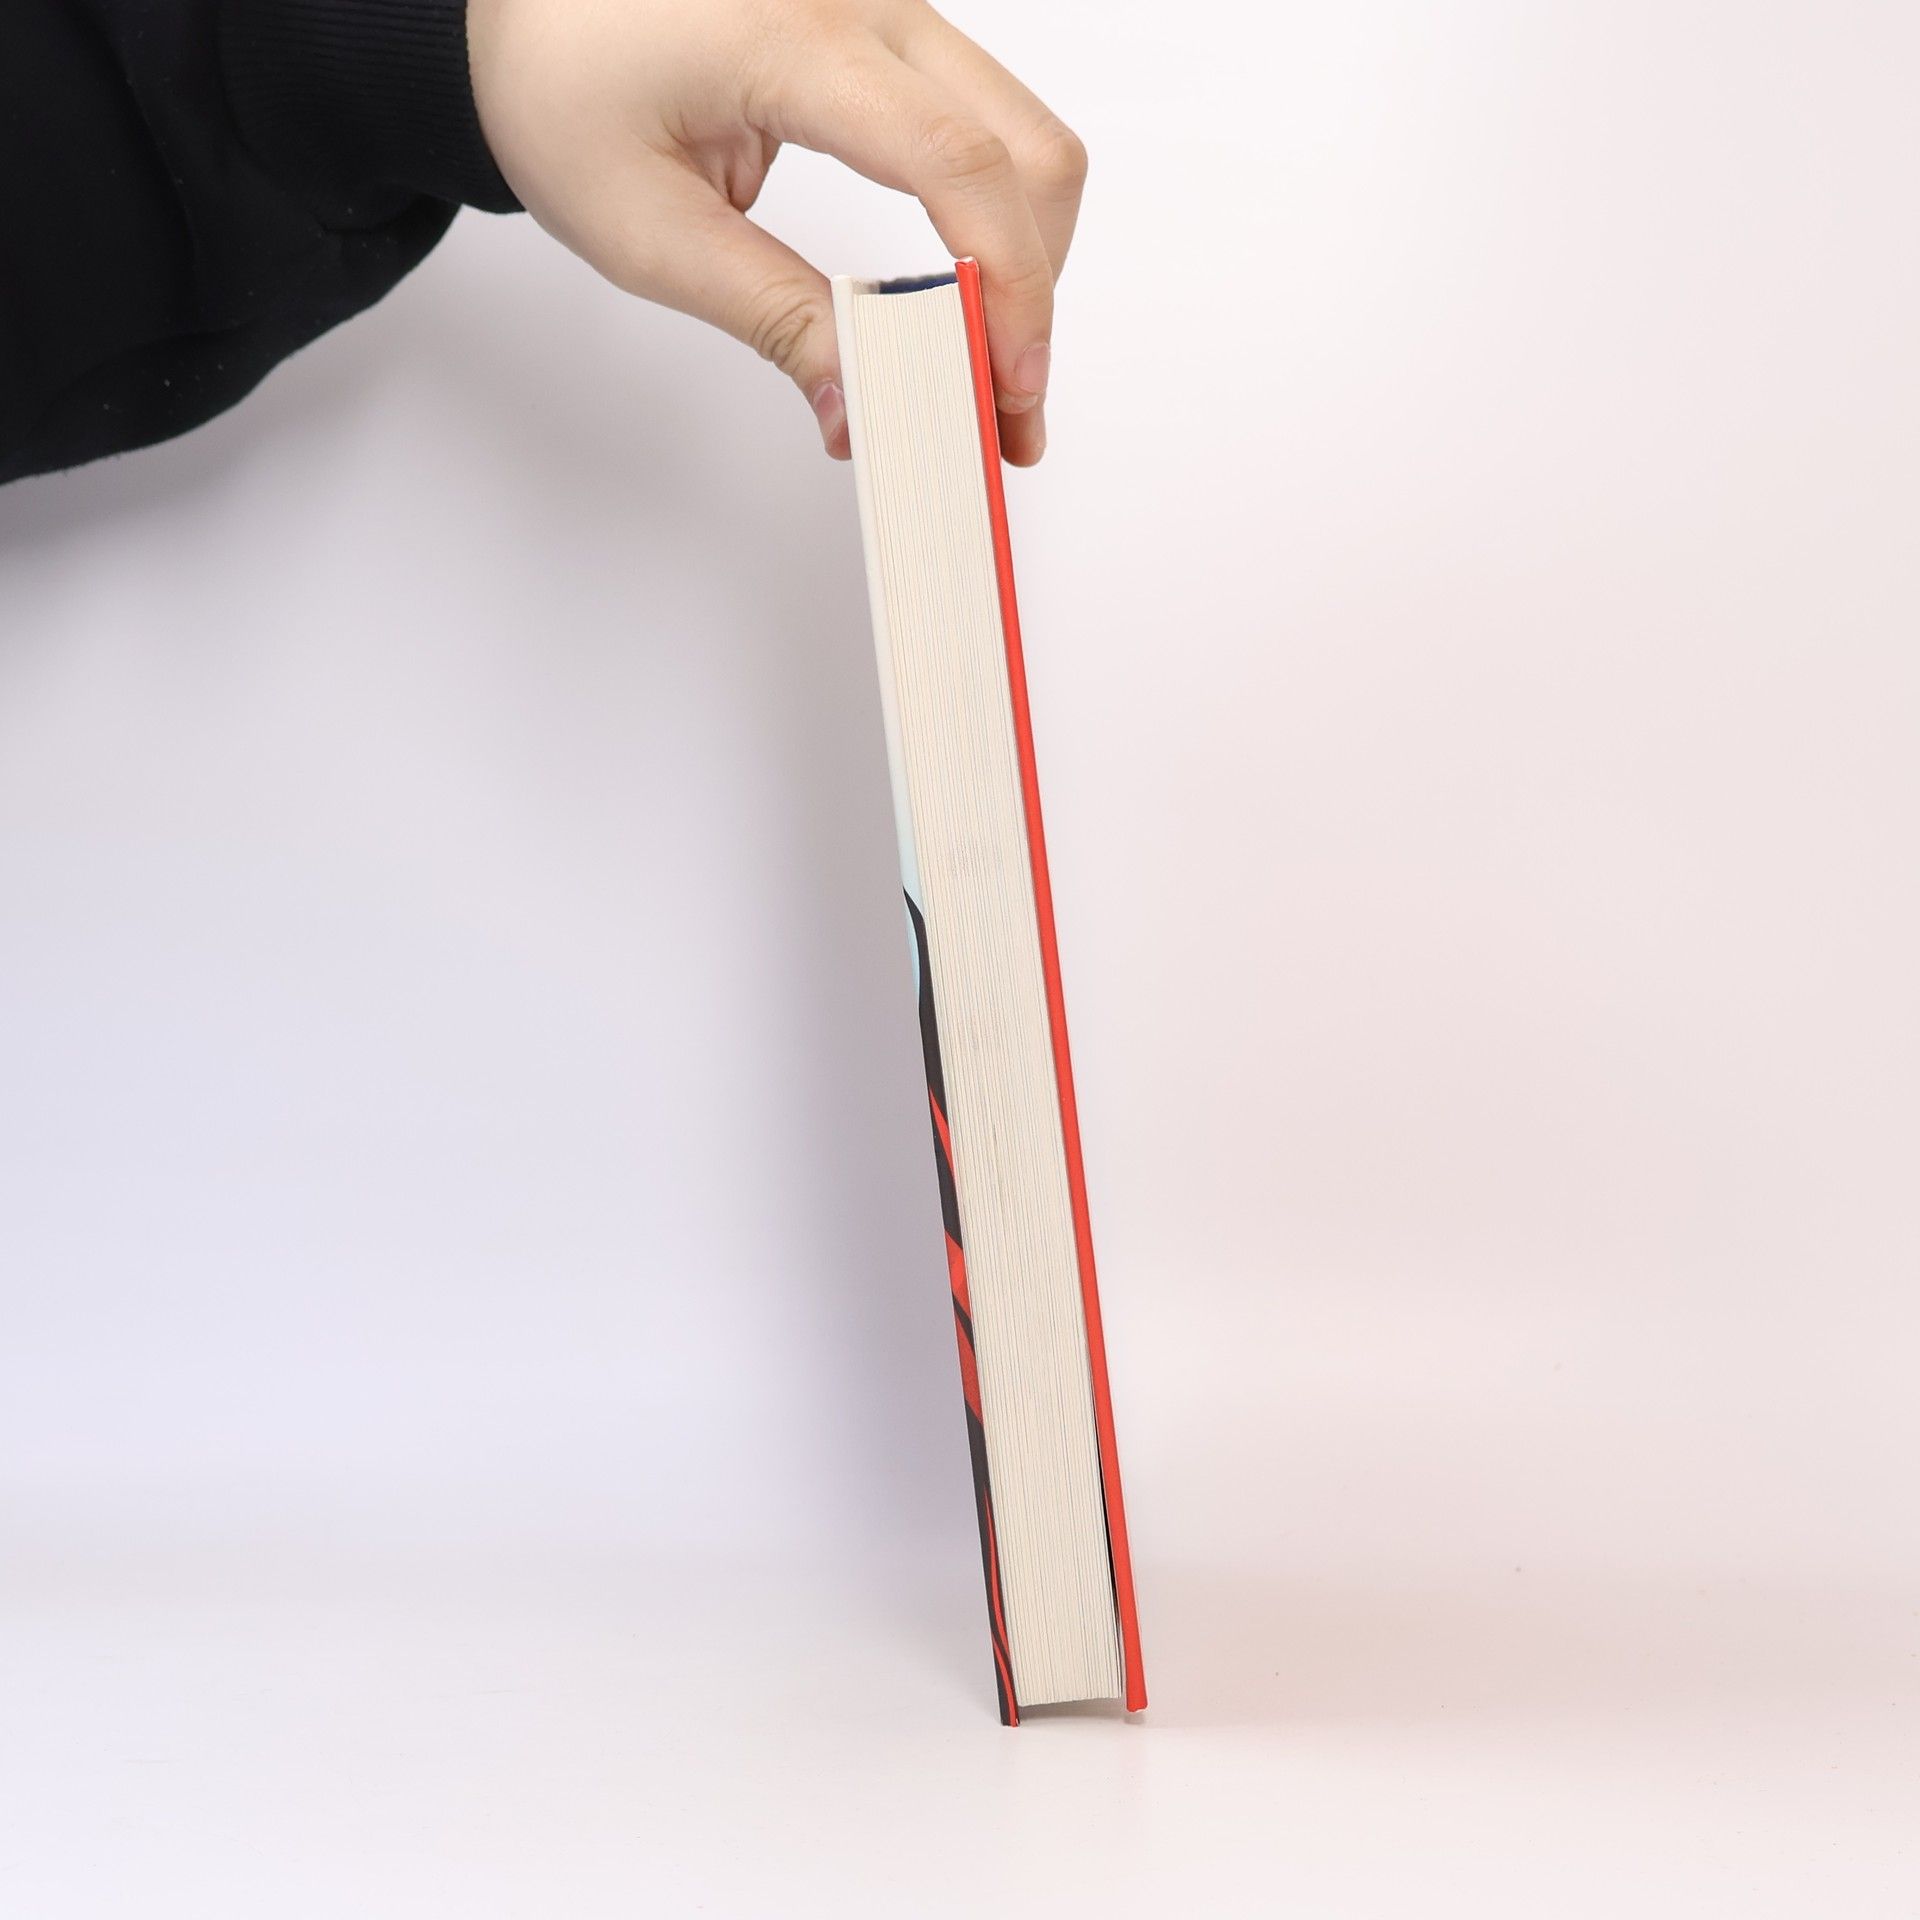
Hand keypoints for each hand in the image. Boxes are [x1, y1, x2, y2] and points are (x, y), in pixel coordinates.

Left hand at [465, 0, 1085, 463]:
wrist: (521, 11)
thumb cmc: (559, 88)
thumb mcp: (647, 231)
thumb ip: (770, 317)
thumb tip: (859, 408)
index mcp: (794, 36)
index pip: (958, 164)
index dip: (1008, 287)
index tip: (1008, 390)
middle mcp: (865, 3)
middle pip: (1028, 151)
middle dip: (1034, 294)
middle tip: (1006, 412)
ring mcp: (888, 11)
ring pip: (1022, 139)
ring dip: (1022, 263)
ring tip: (982, 369)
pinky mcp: (889, 38)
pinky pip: (982, 127)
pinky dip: (992, 222)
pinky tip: (961, 299)